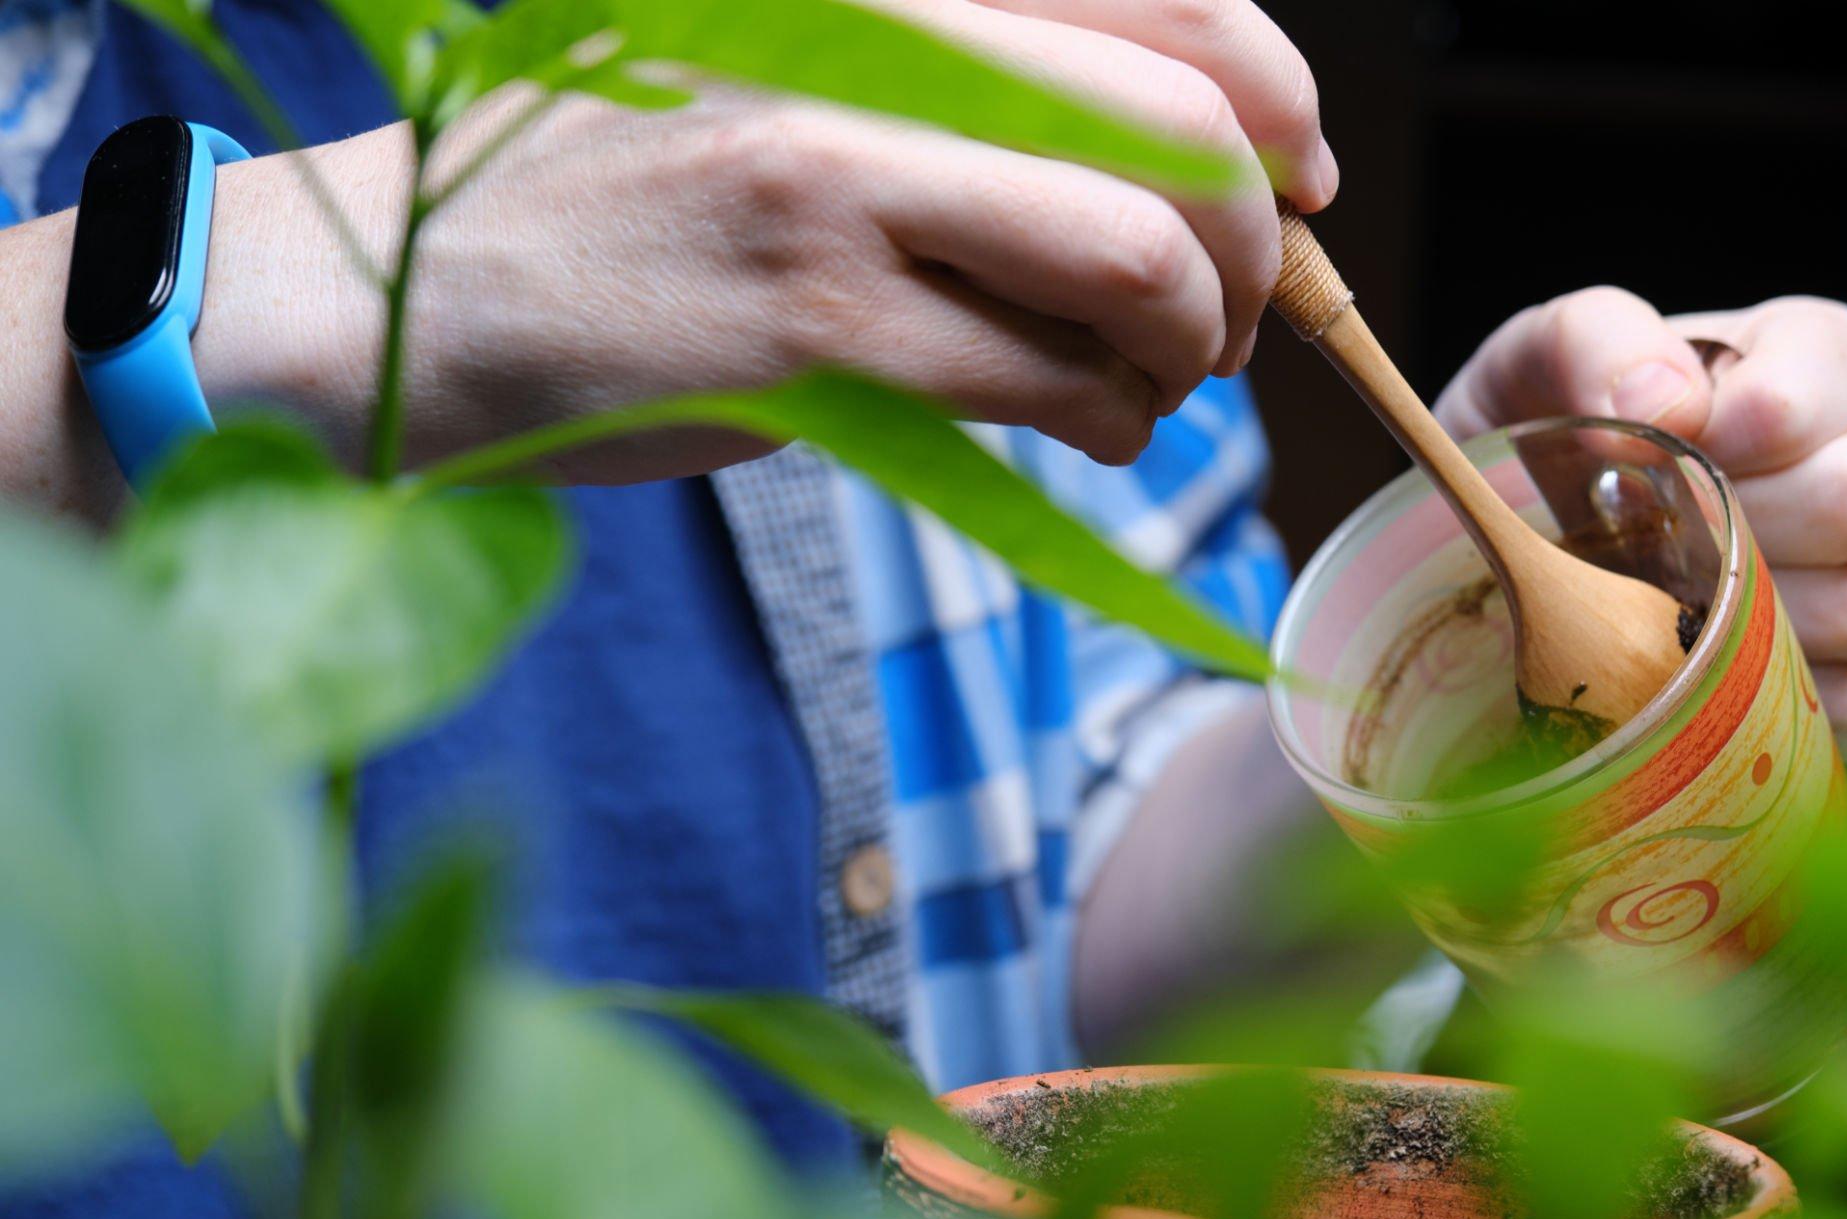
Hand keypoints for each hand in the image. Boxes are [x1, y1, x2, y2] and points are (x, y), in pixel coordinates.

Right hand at [223, 1, 1332, 478]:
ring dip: (1193, 348)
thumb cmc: (629, 178)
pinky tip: (1086, 425)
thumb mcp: (798, 60)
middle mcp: (880, 41)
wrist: (419, 284)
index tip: (1303, 185)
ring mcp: (845, 182)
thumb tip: (1219, 147)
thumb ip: (982, 74)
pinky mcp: (819, 333)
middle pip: (1197, 135)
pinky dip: (1118, 422)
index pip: (1183, 1)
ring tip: (1153, 379)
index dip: (1288, 104)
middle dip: (1261, 251)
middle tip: (1231, 314)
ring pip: (1144, 265)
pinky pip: (1057, 388)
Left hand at [1433, 288, 1846, 758]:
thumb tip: (1664, 403)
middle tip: (1651, 531)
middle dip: (1740, 522)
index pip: (1819, 391)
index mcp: (1828, 364)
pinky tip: (1694, 665)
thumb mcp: (1544, 356)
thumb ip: (1600, 340)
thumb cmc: (1551, 432)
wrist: (1510, 542)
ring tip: (1663, 594)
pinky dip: (1762, 695)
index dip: (1727, 429)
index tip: (1652, 446)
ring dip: (1745, 614)